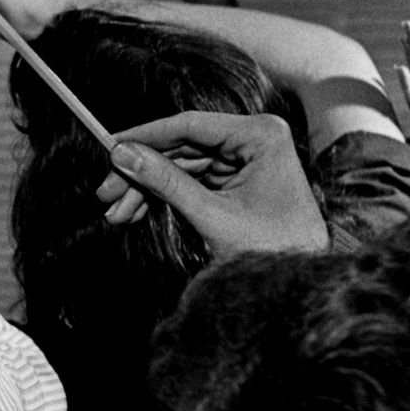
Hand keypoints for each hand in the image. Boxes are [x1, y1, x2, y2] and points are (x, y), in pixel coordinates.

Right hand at [96, 111, 328, 255]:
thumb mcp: (212, 215)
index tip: (109, 147)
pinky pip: (190, 180)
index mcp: (260, 135)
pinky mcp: (236, 179)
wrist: (303, 284)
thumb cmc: (274, 249)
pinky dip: (163, 196)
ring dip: (146, 189)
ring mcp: (245, 159)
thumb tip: (123, 155)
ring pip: (180, 166)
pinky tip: (136, 212)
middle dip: (141, 173)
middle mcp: (254, 139)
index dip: (144, 137)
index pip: (189, 125)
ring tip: (117, 213)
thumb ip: (165, 182)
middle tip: (106, 193)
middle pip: (180, 147)